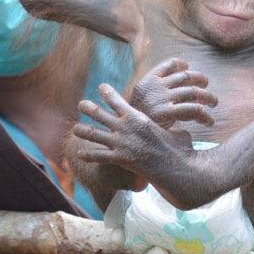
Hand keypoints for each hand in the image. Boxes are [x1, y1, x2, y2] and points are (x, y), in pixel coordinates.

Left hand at [73, 84, 191, 173]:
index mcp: (137, 116)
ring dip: (83, 130)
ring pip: (95, 134)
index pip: (117, 100)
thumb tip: (178, 129)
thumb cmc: (178, 149)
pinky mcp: (120, 158)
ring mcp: (121, 143)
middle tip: (81, 104)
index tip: (101, 87)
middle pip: (100, 114)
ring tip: (75, 128)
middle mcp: (125, 127)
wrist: (175, 166)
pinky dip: (89, 155)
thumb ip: (170, 129)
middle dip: (89, 108)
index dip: (107, 92)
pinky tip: (80, 154)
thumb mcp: (175, 132)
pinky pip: (99, 156)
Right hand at [127, 58, 216, 127]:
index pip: (169, 64)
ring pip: (193, 91)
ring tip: (214, 103)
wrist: (127, 135)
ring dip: (208, 97)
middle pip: (186, 76)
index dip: (182, 65)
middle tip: (206, 86)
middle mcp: (156, 86)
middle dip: (200, 79)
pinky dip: (205, 115)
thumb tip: (179, 84)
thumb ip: (157, 91)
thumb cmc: (138, 120)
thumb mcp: (142, 100)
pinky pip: (194, 109)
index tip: (188, 68)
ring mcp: (161, 98)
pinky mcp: (167, 112)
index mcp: (148, 80)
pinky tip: (208, 122)